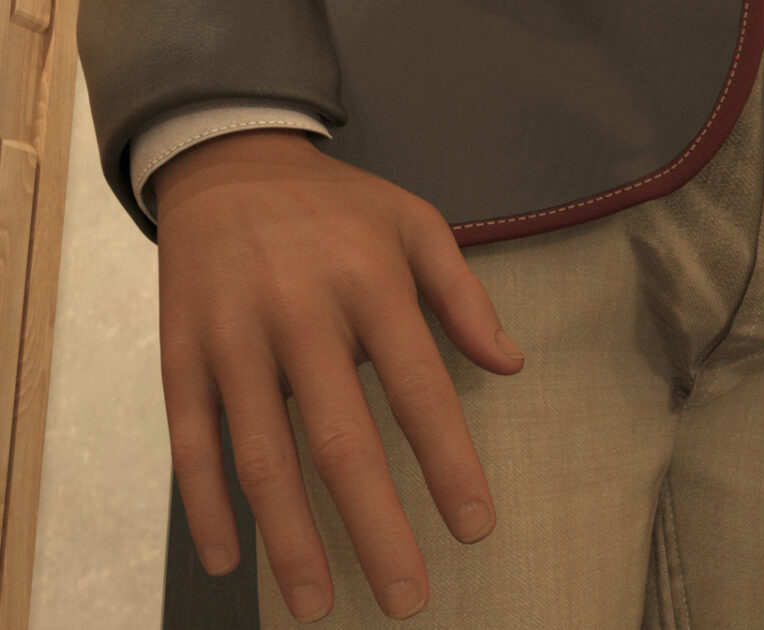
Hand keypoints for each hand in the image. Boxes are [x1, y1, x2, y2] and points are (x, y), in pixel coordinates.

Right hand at [154, 129, 524, 620]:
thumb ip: (464, 295)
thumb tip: (512, 365)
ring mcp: (234, 338)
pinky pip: (190, 439)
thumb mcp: (415, 222)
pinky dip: (204, 503)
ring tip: (316, 604)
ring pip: (261, 455)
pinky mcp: (182, 352)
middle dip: (375, 526)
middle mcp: (301, 316)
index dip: (450, 464)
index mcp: (371, 284)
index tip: (475, 529)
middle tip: (405, 597)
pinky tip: (228, 558)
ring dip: (288, 538)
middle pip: (341, 440)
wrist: (226, 162)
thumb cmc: (336, 203)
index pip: (421, 390)